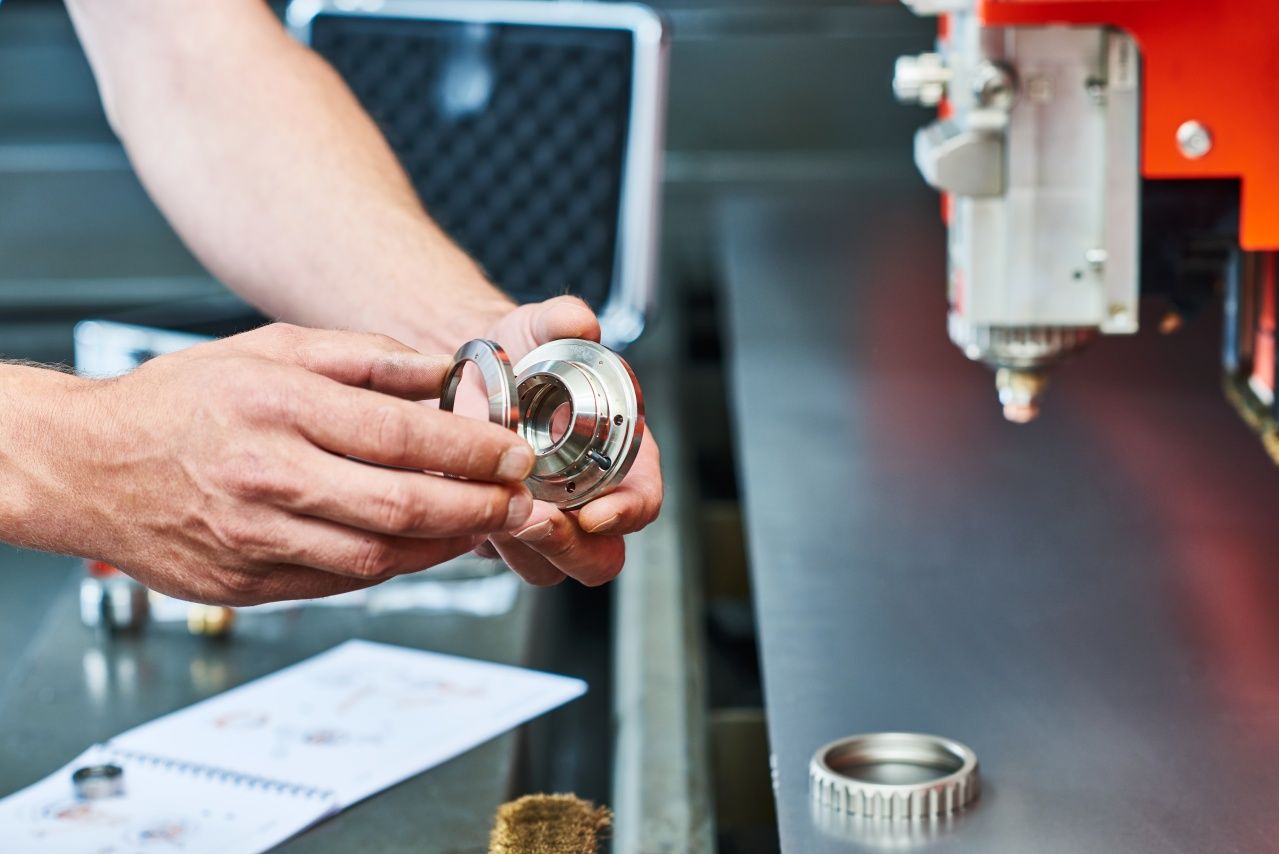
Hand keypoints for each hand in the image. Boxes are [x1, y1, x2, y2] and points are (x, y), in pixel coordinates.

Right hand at [50, 324, 535, 604]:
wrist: (87, 467)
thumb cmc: (180, 401)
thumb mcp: (269, 349)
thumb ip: (362, 359)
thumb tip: (442, 370)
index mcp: (278, 408)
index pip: (400, 436)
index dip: (472, 451)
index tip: (515, 453)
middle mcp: (268, 477)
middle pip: (401, 506)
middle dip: (479, 508)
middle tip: (522, 500)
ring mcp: (257, 539)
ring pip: (378, 556)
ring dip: (447, 546)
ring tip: (485, 525)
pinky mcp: (249, 583)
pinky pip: (341, 583)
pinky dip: (393, 567)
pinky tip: (423, 546)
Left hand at [472, 296, 663, 586]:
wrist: (472, 370)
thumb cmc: (521, 355)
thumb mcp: (540, 326)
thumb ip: (563, 320)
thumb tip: (578, 321)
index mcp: (621, 457)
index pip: (643, 501)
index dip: (628, 513)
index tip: (597, 512)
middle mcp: (588, 499)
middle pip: (599, 556)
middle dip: (568, 546)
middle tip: (535, 520)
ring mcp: (545, 522)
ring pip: (545, 567)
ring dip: (521, 548)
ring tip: (491, 509)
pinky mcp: (500, 531)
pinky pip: (498, 558)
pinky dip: (479, 538)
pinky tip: (459, 505)